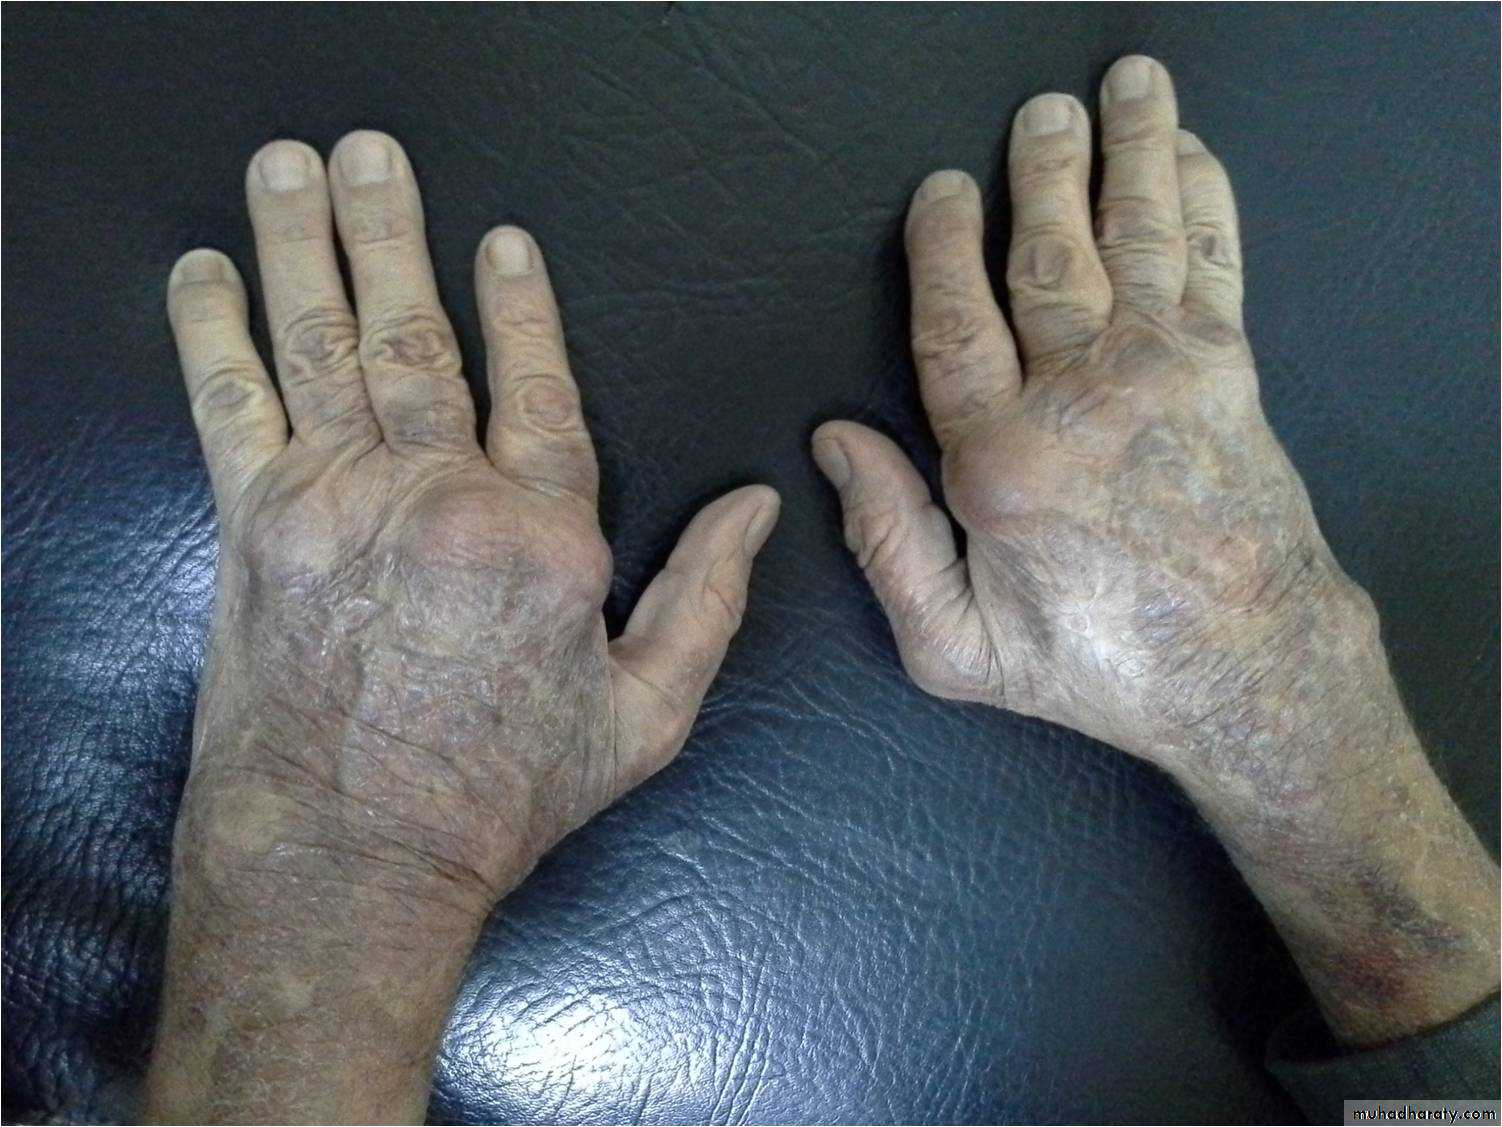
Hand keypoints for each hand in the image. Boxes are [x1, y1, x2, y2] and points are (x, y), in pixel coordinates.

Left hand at [147, 131, 776, 1122]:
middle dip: (391, 231)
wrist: (349, 858)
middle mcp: (442, 496)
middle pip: (418, 336)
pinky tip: (203, 272)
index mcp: (543, 536)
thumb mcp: (644, 718)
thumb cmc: (497, 796)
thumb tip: (756, 507)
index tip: (500, 241)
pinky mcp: (257, 526)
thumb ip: (706, 600)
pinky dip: (211, 328)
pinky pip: (229, 401)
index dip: (521, 307)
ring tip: (288, 167)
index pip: (538, 388)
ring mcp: (342, 501)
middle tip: (370, 152)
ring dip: (303, 241)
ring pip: (324, 341)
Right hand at [815, 56, 1497, 1044]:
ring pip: (1134, 234)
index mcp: (1000, 462)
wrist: (1250, 672)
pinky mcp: (1228, 371)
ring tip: (1121, 88)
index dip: (940, 249)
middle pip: (1047, 255)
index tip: (941, 191)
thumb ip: (885, 542)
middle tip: (1036, 115)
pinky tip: (1188, 153)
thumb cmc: (1097, 664)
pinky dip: (1202, 196)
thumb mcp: (957, 647)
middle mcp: (1081, 397)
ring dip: (1125, 151)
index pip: (953, 326)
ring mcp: (1162, 373)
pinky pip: (1212, 258)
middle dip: (1040, 172)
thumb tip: (837, 440)